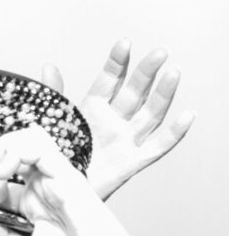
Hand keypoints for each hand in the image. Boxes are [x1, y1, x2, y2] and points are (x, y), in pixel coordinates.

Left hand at [42, 40, 193, 200]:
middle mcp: (112, 122)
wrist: (54, 192)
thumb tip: (49, 66)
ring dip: (163, 94)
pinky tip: (187, 116)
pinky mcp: (131, 163)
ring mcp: (124, 141)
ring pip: (150, 114)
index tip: (125, 43)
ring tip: (174, 72)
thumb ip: (53, 96)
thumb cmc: (51, 159)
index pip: (108, 81)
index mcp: (91, 110)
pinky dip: (174, 133)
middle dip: (146, 73)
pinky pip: (157, 147)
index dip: (117, 63)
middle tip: (160, 52)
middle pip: (134, 93)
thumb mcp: (48, 124)